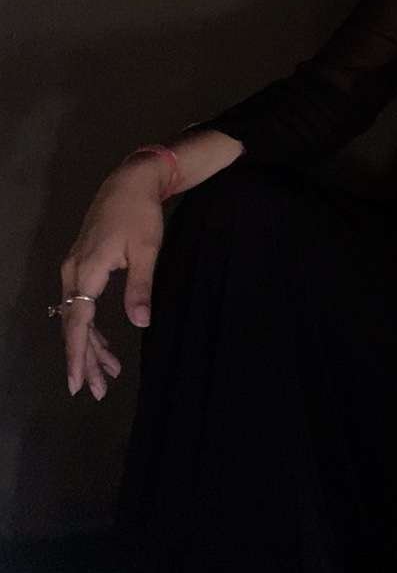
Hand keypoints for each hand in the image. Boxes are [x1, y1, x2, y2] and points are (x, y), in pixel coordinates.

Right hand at [56, 172, 165, 399]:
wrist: (130, 182)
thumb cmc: (140, 214)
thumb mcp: (147, 250)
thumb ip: (140, 287)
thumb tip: (140, 323)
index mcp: (87, 270)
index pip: (78, 322)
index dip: (78, 354)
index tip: (77, 382)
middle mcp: (73, 272)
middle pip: (73, 325)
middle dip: (85, 358)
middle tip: (96, 390)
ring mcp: (75, 268)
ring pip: (76, 316)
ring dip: (90, 345)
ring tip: (107, 374)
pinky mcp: (82, 265)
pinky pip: (81, 304)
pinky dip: (91, 326)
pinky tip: (104, 342)